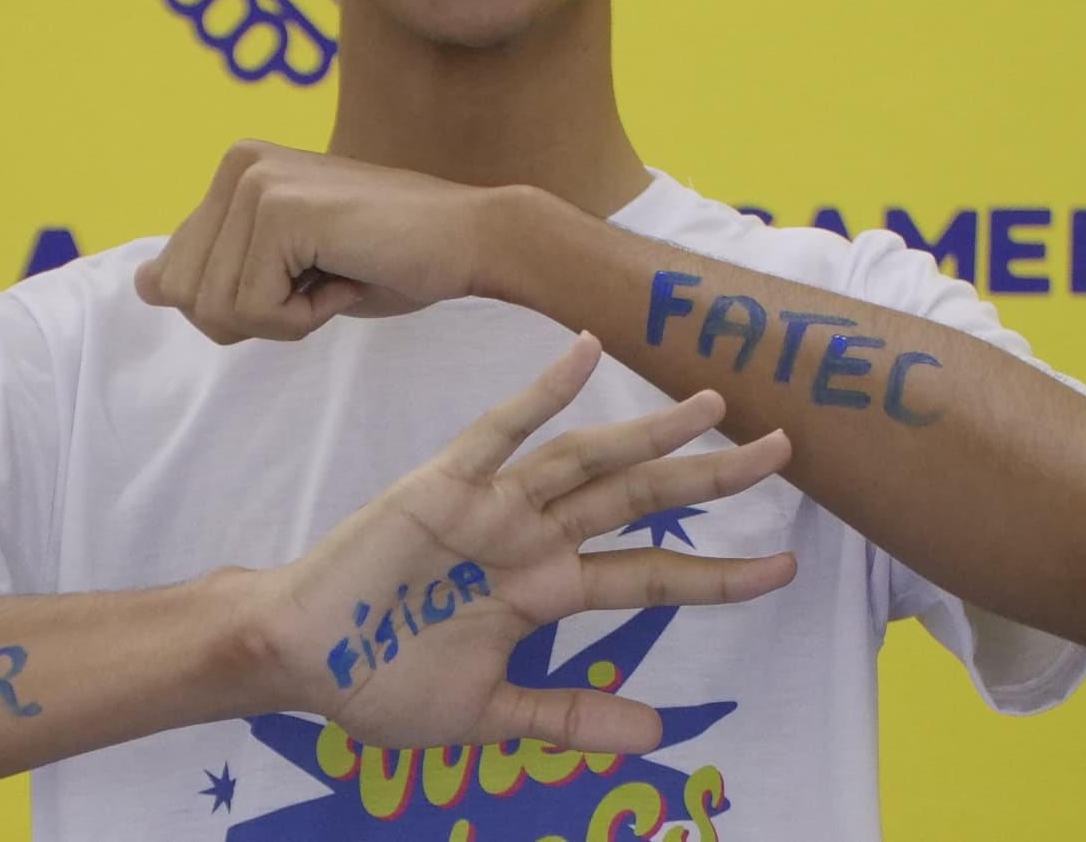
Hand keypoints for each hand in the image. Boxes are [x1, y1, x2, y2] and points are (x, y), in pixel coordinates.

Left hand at [134, 140, 496, 342]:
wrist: (470, 241)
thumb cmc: (389, 259)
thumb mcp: (288, 270)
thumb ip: (219, 270)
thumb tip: (142, 285)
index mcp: (235, 170)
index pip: (178, 275)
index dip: (242, 303)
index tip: (308, 273)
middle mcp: (236, 164)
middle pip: (187, 296)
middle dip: (256, 316)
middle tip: (326, 278)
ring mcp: (254, 181)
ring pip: (216, 309)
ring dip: (284, 319)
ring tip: (339, 273)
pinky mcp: (278, 210)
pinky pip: (255, 310)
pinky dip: (304, 318)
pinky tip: (348, 275)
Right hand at [253, 332, 795, 752]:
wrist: (300, 659)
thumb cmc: (383, 681)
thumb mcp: (490, 713)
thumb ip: (568, 715)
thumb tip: (658, 732)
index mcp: (547, 592)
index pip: (651, 574)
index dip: (718, 573)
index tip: (785, 567)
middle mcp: (533, 539)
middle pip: (639, 499)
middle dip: (710, 475)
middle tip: (784, 448)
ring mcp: (493, 508)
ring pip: (587, 460)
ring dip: (648, 431)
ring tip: (711, 403)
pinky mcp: (443, 485)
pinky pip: (499, 432)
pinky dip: (541, 392)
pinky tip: (583, 353)